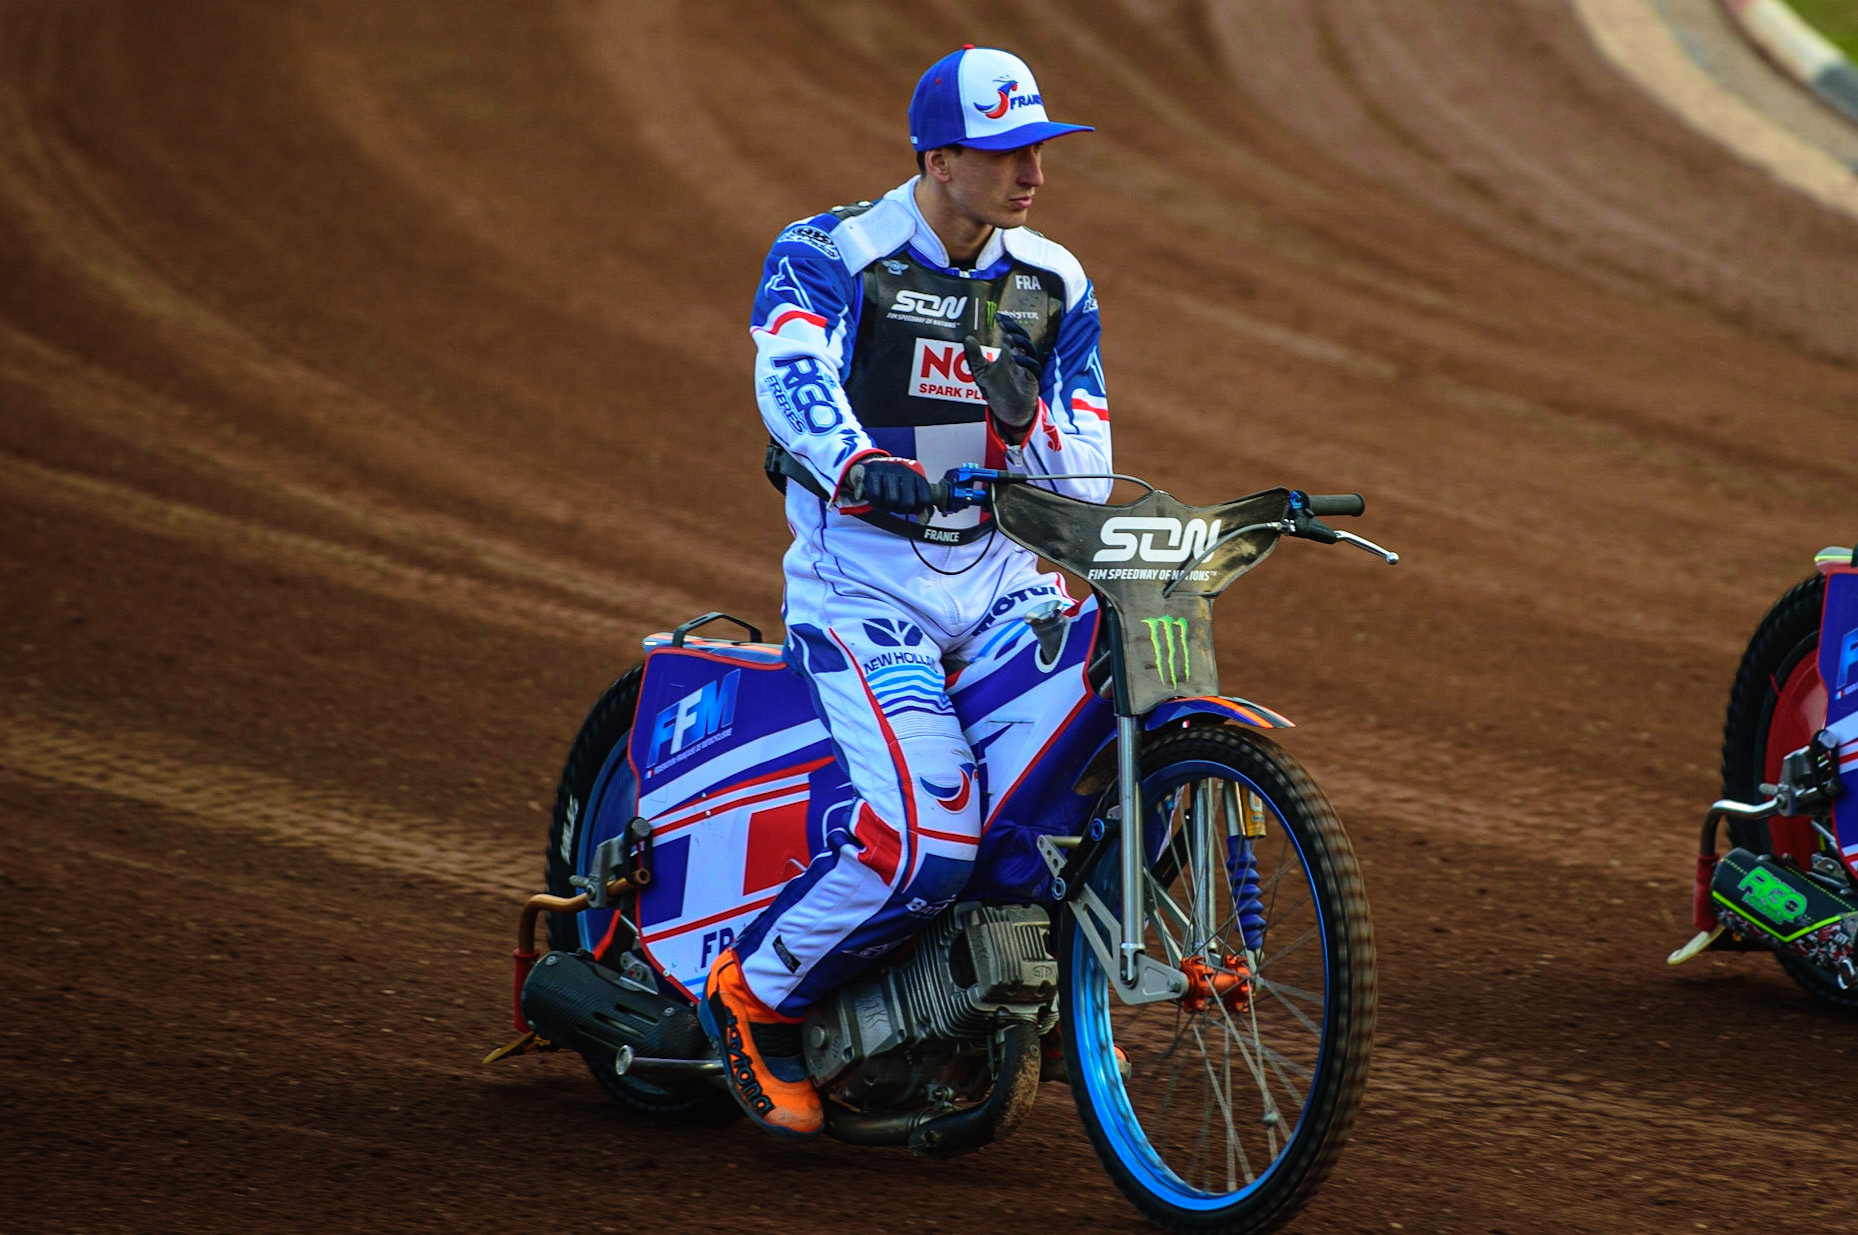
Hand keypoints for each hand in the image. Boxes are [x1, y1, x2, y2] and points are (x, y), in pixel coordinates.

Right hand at [843, 456, 933, 513]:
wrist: (873, 465)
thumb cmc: (895, 482)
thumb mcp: (910, 489)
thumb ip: (919, 504)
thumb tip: (923, 521)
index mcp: (917, 475)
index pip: (924, 499)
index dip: (916, 509)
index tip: (909, 508)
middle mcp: (905, 470)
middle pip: (907, 502)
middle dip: (900, 509)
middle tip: (895, 507)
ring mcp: (889, 470)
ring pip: (891, 500)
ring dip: (887, 507)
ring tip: (885, 504)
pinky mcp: (873, 472)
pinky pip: (876, 496)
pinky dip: (875, 502)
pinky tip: (877, 500)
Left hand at [963, 317, 1041, 443]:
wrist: (1009, 411)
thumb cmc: (998, 389)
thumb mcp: (981, 371)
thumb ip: (975, 356)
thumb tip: (967, 338)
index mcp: (1009, 353)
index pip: (1011, 333)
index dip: (1007, 324)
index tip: (998, 316)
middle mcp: (1020, 358)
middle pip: (1022, 338)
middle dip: (1014, 329)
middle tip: (1005, 324)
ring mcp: (1027, 368)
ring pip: (1030, 350)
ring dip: (1021, 343)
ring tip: (1010, 337)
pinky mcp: (1032, 380)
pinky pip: (1033, 367)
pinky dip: (1026, 361)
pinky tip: (1015, 357)